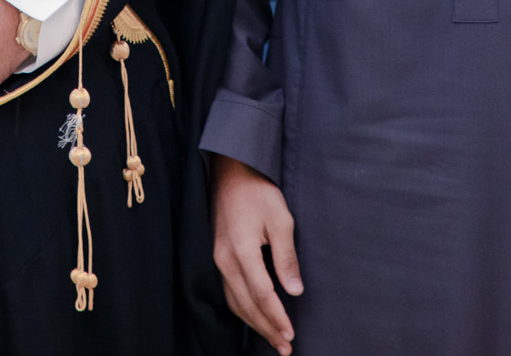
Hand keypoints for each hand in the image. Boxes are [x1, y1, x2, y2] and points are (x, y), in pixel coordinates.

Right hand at [210, 154, 301, 354]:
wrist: (229, 171)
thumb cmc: (258, 191)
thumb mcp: (281, 219)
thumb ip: (287, 258)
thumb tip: (294, 292)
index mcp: (241, 251)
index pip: (262, 295)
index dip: (277, 318)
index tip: (291, 335)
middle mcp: (224, 260)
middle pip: (246, 305)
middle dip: (266, 328)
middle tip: (285, 347)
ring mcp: (216, 259)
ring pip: (234, 301)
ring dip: (254, 323)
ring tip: (272, 338)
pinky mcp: (216, 256)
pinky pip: (227, 291)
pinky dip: (242, 308)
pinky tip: (253, 316)